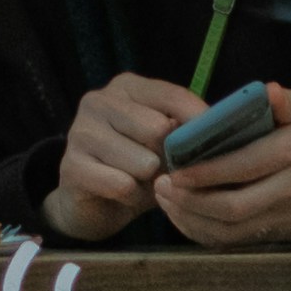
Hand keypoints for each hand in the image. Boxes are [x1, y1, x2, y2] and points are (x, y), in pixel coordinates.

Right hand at [44, 74, 206, 242]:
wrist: (94, 204)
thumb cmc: (138, 166)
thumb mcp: (165, 145)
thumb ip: (185, 131)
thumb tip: (216, 127)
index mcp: (126, 87)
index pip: (172, 96)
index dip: (199, 120)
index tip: (219, 141)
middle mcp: (99, 100)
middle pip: (158, 128)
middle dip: (169, 158)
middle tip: (165, 170)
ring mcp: (80, 131)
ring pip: (142, 161)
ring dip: (151, 182)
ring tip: (143, 183)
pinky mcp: (71, 165)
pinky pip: (122, 184)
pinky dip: (132, 197)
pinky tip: (126, 195)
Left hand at [151, 83, 290, 249]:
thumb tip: (266, 93)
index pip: (245, 166)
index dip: (206, 172)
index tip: (175, 168)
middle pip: (234, 207)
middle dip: (191, 200)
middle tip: (161, 185)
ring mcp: (286, 218)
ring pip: (232, 231)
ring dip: (193, 220)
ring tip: (165, 202)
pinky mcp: (283, 235)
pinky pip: (238, 242)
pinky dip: (207, 235)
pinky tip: (186, 218)